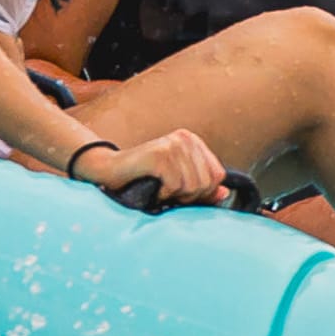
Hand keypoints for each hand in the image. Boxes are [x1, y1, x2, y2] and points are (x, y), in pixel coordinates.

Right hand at [73, 128, 225, 203]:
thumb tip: (225, 193)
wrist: (109, 172)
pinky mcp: (160, 154)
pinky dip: (162, 195)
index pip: (218, 175)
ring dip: (174, 197)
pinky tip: (152, 189)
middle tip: (169, 194)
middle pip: (207, 183)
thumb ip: (202, 188)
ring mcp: (173, 144)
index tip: (183, 195)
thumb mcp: (178, 184)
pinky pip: (175, 186)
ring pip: (192, 186)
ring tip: (160, 190)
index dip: (204, 193)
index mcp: (193, 141)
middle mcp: (185, 138)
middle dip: (189, 197)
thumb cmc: (145, 179)